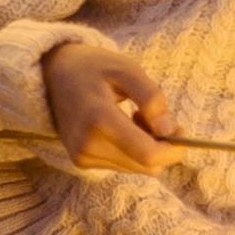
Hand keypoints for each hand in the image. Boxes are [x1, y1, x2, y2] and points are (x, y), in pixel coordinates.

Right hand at [33, 31, 185, 175]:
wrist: (52, 74)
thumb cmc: (93, 67)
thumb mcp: (127, 68)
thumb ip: (152, 97)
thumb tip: (168, 130)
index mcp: (100, 119)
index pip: (147, 154)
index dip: (173, 150)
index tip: (182, 132)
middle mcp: (88, 144)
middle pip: (145, 165)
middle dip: (161, 145)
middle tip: (155, 116)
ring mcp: (83, 156)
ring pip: (136, 167)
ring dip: (145, 147)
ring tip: (133, 116)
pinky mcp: (81, 161)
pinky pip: (122, 165)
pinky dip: (131, 150)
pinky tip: (121, 126)